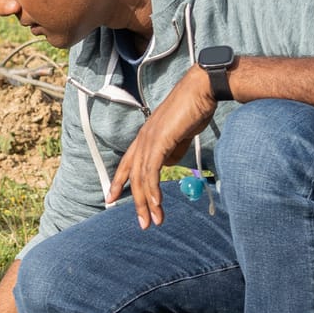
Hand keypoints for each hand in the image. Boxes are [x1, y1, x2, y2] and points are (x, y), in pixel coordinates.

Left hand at [107, 73, 214, 229]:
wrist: (201, 90)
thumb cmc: (194, 109)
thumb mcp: (180, 135)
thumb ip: (172, 150)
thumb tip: (167, 165)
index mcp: (146, 137)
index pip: (127, 163)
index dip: (118, 181)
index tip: (111, 198)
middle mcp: (143, 138)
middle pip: (132, 175)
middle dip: (135, 201)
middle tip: (142, 223)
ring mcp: (149, 139)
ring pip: (140, 177)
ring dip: (146, 202)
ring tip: (153, 221)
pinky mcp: (159, 141)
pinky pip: (152, 171)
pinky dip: (153, 190)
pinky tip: (157, 204)